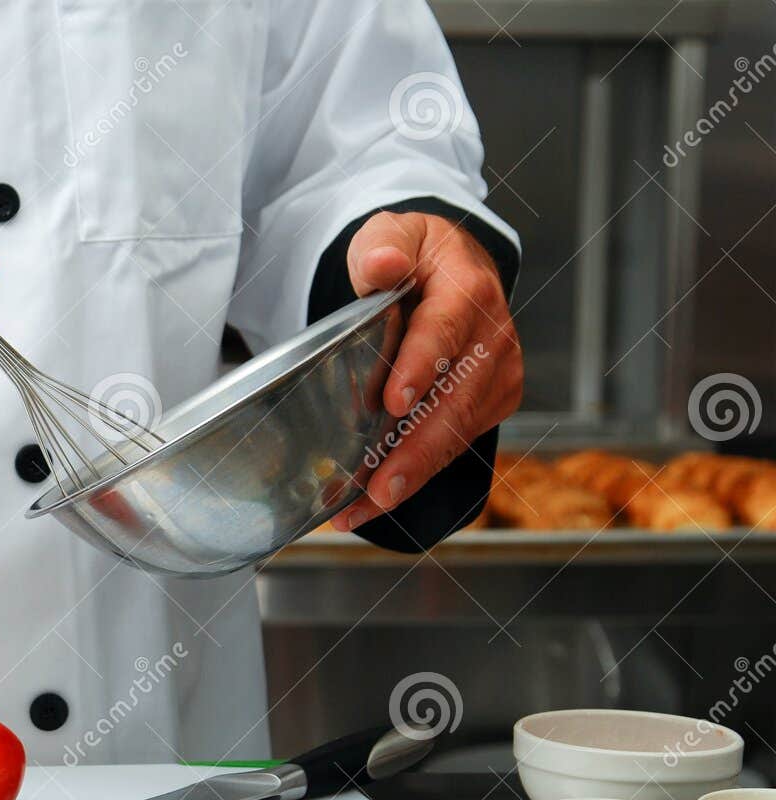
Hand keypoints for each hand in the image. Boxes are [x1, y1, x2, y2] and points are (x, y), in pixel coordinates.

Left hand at [329, 212, 522, 530]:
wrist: (454, 267)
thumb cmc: (417, 255)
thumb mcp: (394, 233)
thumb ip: (383, 246)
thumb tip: (382, 263)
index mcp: (469, 289)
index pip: (446, 328)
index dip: (421, 366)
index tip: (393, 401)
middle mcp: (493, 338)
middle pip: (456, 401)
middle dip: (415, 450)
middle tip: (378, 487)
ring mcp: (497, 376)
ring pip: (455, 435)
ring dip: (410, 476)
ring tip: (361, 507)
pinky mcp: (490, 404)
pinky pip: (452, 445)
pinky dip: (415, 474)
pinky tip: (373, 499)